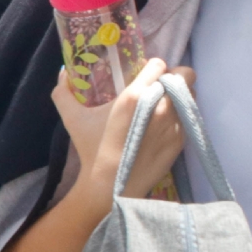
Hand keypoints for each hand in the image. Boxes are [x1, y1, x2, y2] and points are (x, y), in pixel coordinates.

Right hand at [55, 59, 195, 204]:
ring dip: (179, 96)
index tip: (146, 75)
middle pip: (185, 74)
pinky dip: (179, 117)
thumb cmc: (91, 149)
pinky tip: (163, 127)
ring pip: (190, 95)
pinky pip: (188, 118)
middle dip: (174, 77)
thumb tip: (62, 73)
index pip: (160, 64)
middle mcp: (160, 106)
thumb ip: (63, 93)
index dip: (154, 67)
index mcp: (136, 95)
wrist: (110, 187)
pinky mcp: (181, 140)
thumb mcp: (73, 118)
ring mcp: (174, 124)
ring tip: (163, 107)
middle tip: (160, 88)